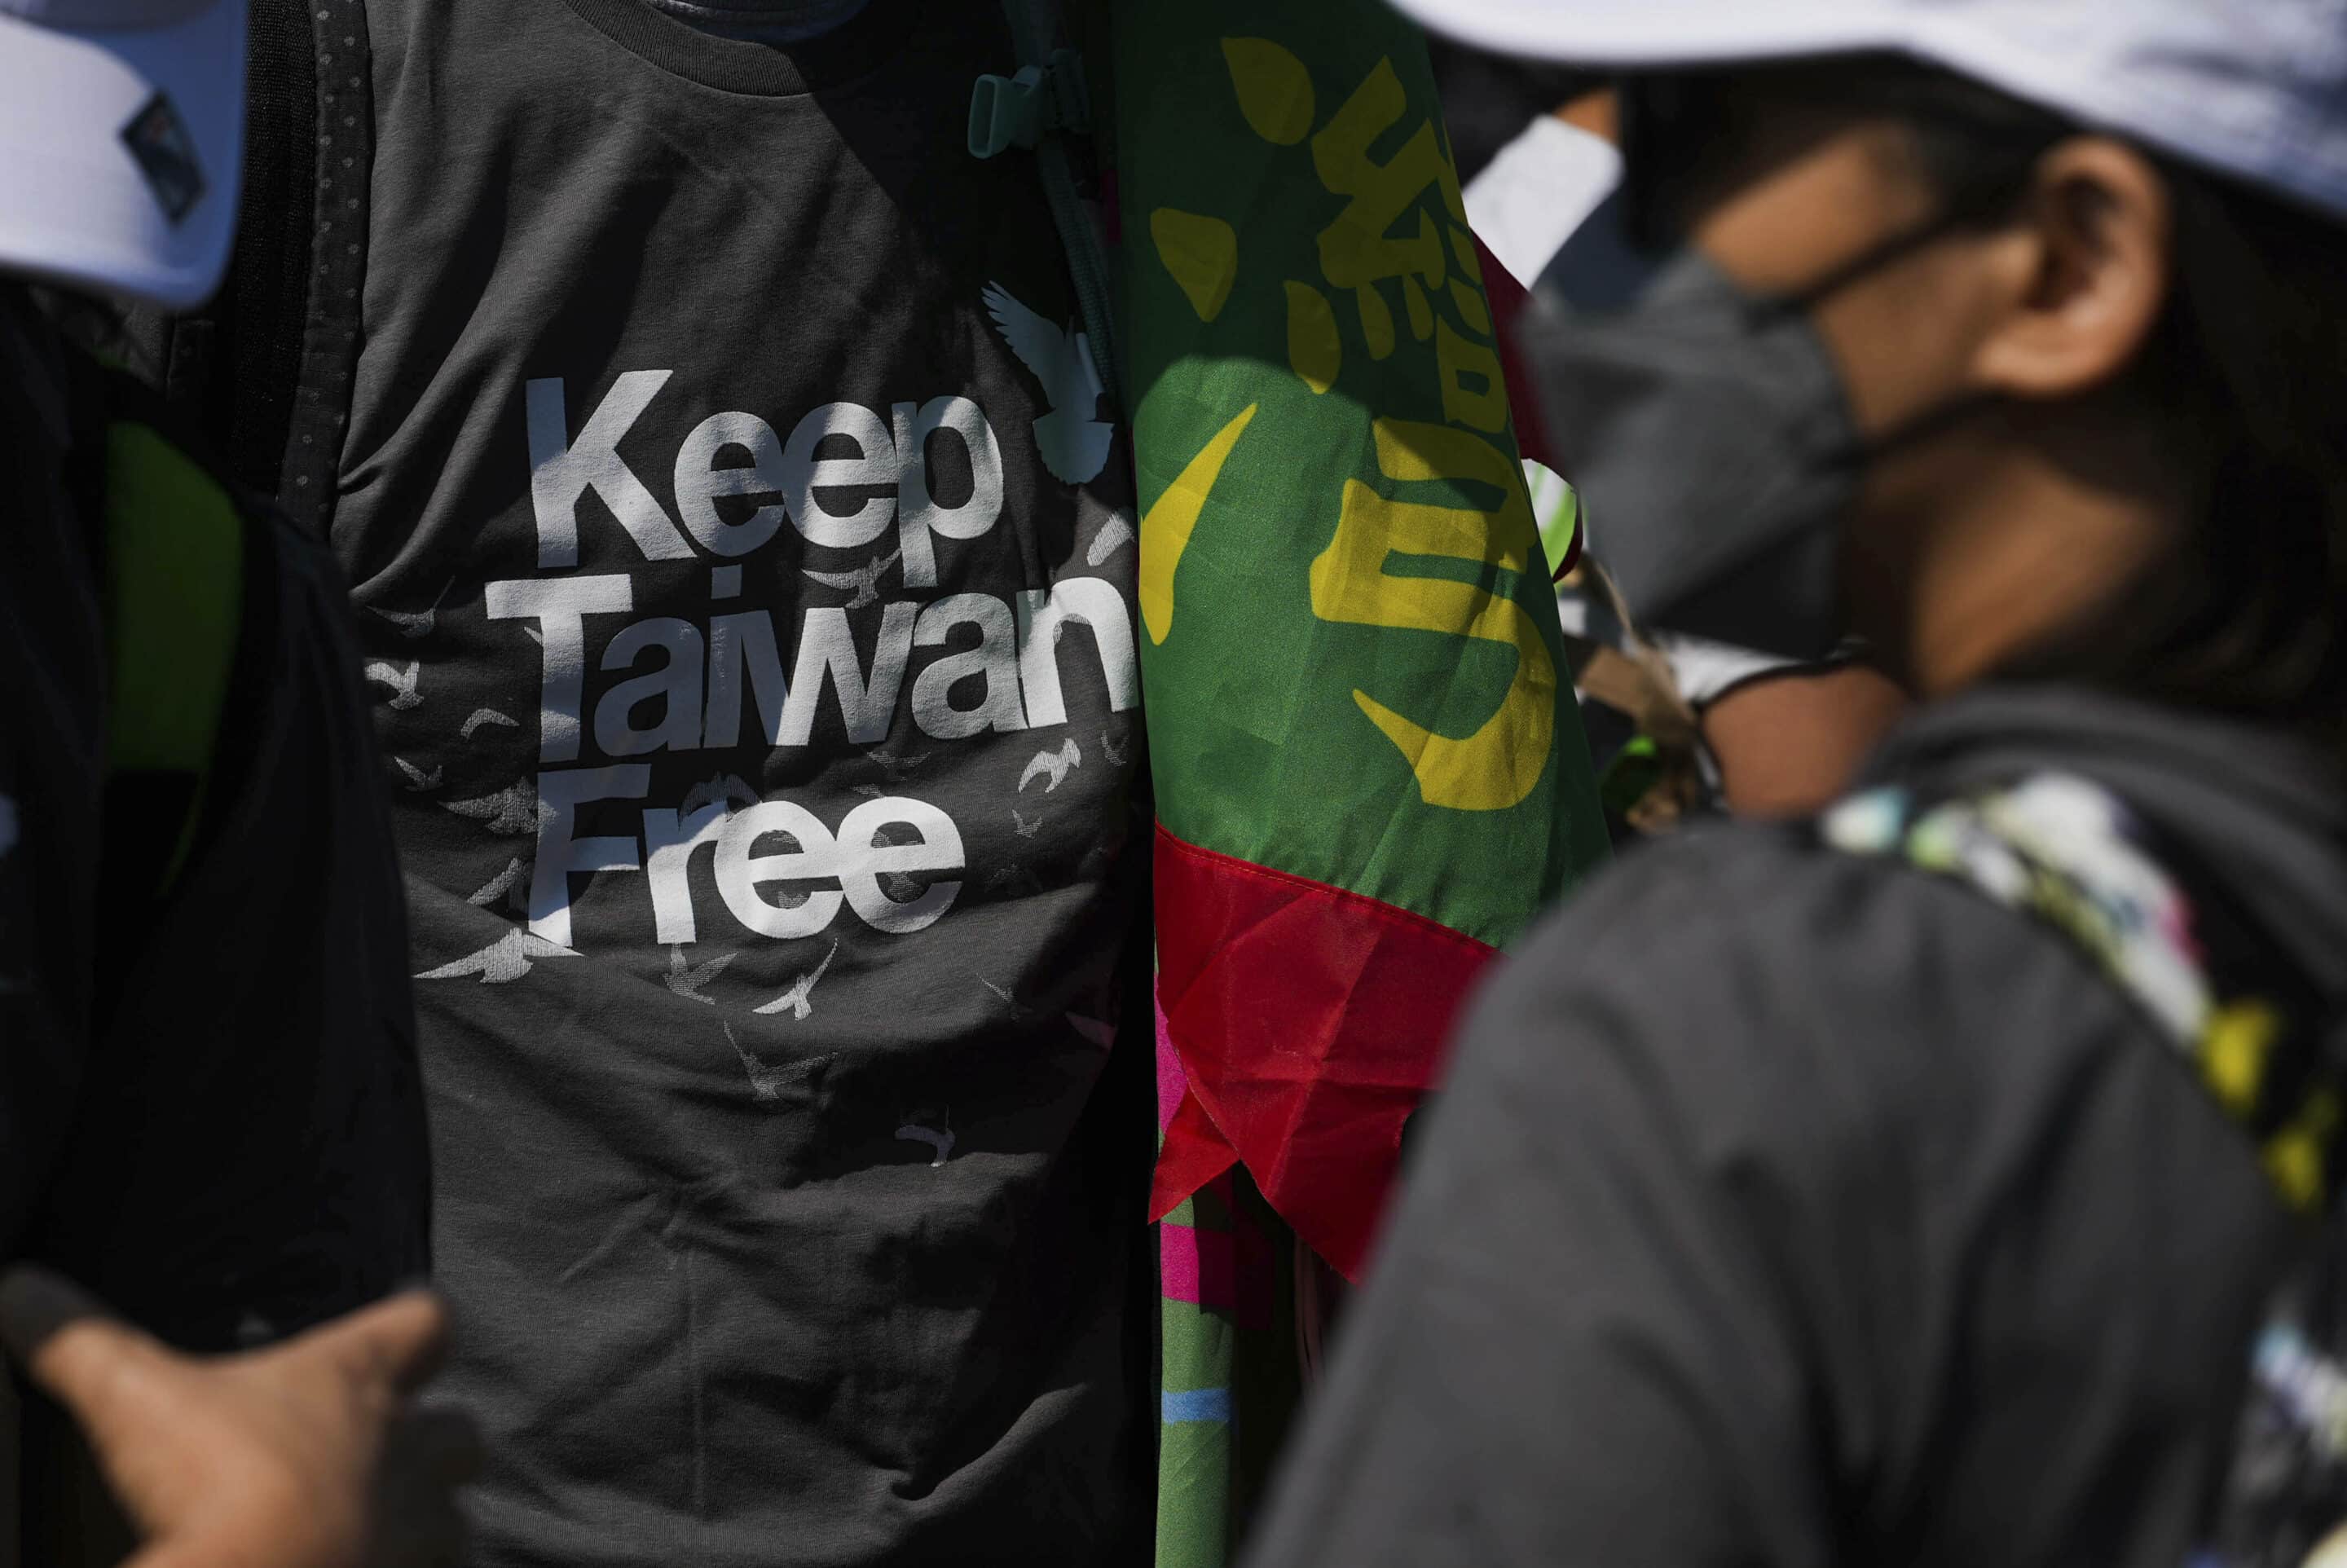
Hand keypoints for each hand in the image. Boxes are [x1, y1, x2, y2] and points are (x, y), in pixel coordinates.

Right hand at [0, 1266, 475, 1567]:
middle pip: (463, 1434)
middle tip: (399, 1449)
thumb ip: (77, 1339)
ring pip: (457, 1521)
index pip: (427, 1323)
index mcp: (357, 1380)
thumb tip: (15, 1287)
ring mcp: (416, 1529)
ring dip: (427, 1525)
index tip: (410, 1322)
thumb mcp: (133, 1394)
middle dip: (441, 1440)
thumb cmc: (216, 1476)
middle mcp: (407, 1450)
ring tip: (383, 1534)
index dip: (417, 1323)